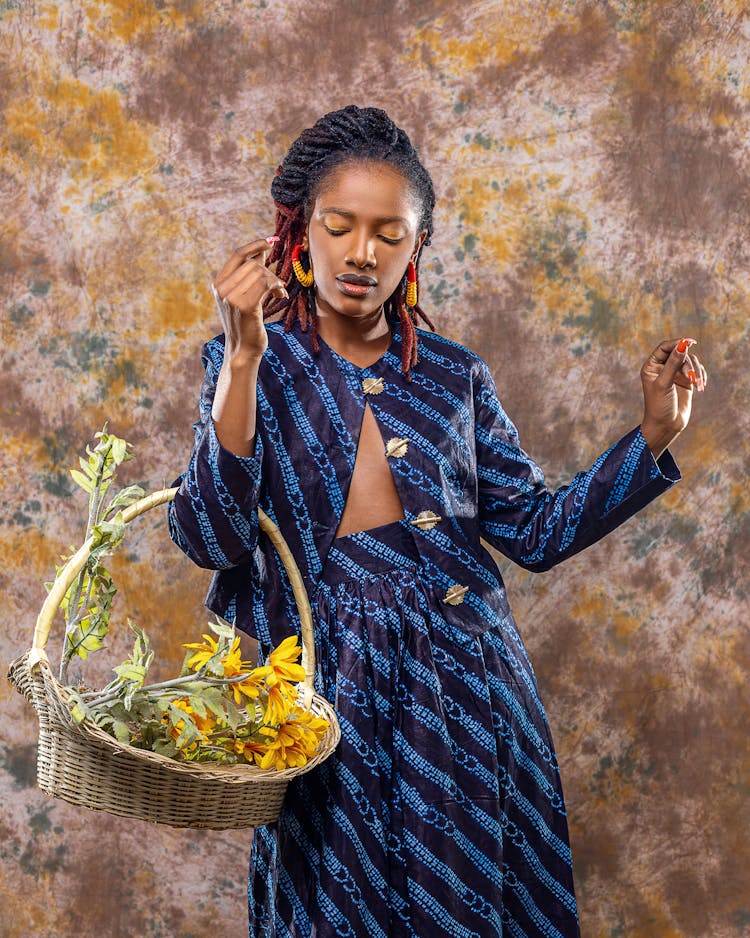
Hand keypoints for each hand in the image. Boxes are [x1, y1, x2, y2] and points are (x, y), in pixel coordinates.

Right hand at [211, 238, 286, 359]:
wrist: (242, 350)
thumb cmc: (246, 324)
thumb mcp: (242, 296)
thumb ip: (248, 275)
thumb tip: (261, 253)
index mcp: (218, 284)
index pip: (238, 255)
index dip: (255, 245)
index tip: (271, 241)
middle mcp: (222, 289)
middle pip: (253, 264)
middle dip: (270, 272)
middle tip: (278, 285)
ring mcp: (232, 297)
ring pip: (261, 273)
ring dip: (276, 281)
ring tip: (280, 292)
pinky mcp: (245, 306)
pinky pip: (266, 284)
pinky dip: (278, 287)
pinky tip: (281, 295)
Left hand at [640, 337, 707, 457]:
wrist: (666, 426)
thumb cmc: (659, 406)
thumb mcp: (664, 383)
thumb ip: (673, 364)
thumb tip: (683, 344)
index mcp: (652, 366)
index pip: (665, 347)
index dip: (677, 343)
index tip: (690, 342)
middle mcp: (663, 368)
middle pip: (680, 353)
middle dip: (688, 363)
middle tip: (691, 378)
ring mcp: (675, 374)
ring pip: (690, 361)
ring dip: (696, 371)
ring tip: (698, 385)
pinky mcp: (686, 381)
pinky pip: (697, 371)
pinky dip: (701, 376)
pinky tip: (701, 386)